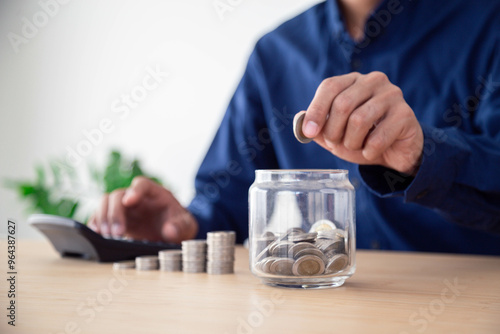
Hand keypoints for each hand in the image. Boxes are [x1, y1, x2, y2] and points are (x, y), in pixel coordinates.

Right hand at [88, 176, 197, 242]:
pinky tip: (97, 234)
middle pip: (118, 195)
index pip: (142, 184)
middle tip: (117, 233)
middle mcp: (136, 196)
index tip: (130, 201)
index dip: (135, 191)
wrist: (173, 232)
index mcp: (154, 193)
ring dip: (103, 218)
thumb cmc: (179, 224)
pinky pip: (100, 215)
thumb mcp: (186, 226)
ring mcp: (124, 207)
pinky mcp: (116, 219)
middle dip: (115, 213)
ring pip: (105, 203)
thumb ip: (180, 226)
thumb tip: (170, 231)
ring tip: (107, 236)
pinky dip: (96, 223)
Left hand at [300, 71, 422, 174]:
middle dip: (333, 131)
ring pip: (359, 120)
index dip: (316, 110)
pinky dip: (369, 151)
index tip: (308, 132)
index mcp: (353, 81)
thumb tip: (299, 120)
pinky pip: (378, 137)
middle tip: (335, 143)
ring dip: (352, 142)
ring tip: (356, 146)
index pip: (329, 86)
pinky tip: (371, 151)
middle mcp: (373, 81)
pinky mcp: (405, 114)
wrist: (394, 153)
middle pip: (343, 104)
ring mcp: (392, 95)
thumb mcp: (335, 135)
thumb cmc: (363, 138)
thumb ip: (317, 128)